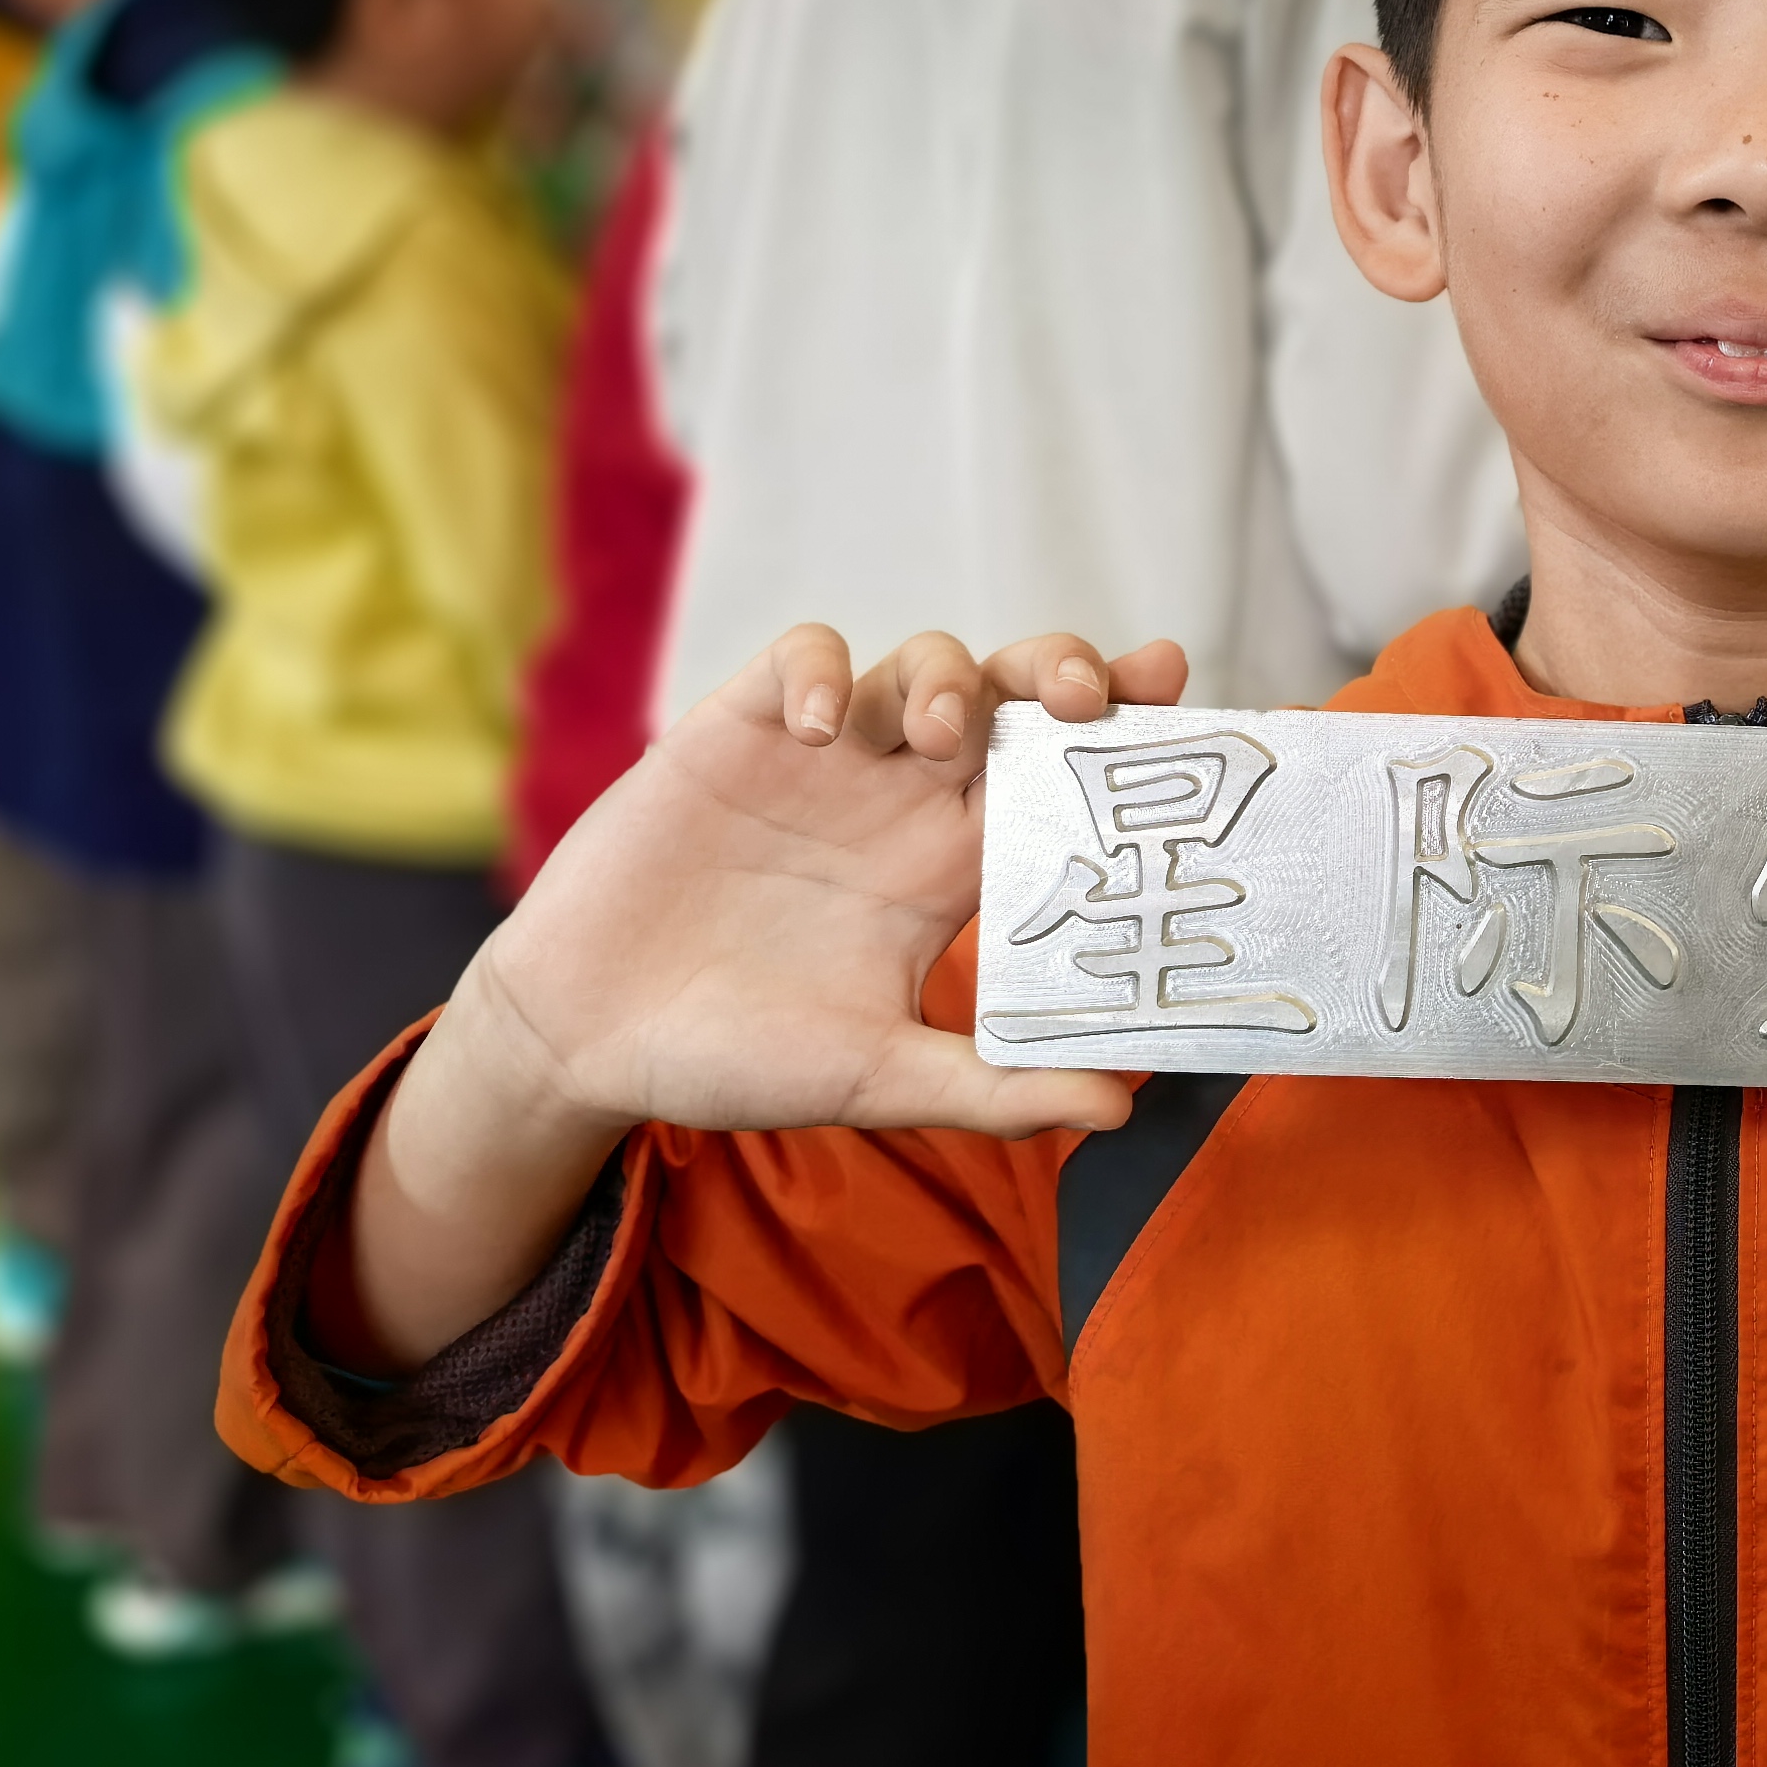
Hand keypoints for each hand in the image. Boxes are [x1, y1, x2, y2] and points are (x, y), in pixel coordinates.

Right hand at [333, 627, 1180, 1369]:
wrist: (589, 1041)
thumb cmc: (736, 1057)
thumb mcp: (875, 1081)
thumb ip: (990, 1088)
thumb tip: (1120, 1109)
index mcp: (952, 866)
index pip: (1061, 780)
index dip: (1121, 732)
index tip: (1176, 696)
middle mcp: (904, 799)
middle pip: (1012, 695)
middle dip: (1061, 671)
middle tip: (1086, 699)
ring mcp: (824, 761)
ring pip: (922, 663)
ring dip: (951, 679)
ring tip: (939, 736)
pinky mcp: (738, 732)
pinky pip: (801, 657)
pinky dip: (824, 672)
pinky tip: (821, 732)